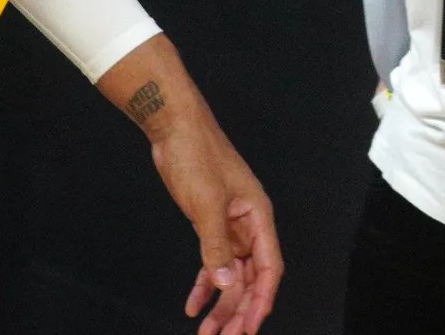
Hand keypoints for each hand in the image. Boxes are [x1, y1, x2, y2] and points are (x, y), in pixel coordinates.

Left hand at [151, 111, 283, 334]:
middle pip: (250, 278)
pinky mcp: (209, 226)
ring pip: (230, 275)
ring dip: (220, 304)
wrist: (174, 129)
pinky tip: (193, 305)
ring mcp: (229, 227)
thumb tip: (225, 285)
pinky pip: (212, 263)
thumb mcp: (206, 204)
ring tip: (206, 332)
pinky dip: (204, 286)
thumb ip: (215, 247)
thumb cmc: (198, 156)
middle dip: (239, 310)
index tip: (249, 328)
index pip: (269, 268)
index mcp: (258, 217)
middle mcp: (248, 225)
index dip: (262, 300)